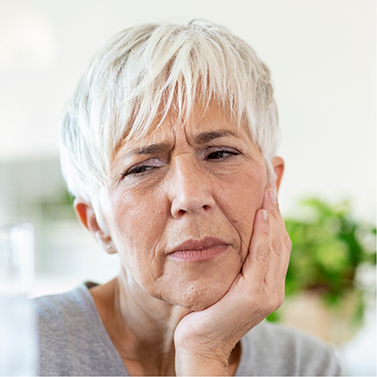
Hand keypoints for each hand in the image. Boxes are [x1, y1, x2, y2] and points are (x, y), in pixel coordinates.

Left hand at [174, 182, 291, 375]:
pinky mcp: (255, 296)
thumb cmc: (208, 308)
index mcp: (268, 284)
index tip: (270, 192)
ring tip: (268, 190)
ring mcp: (267, 293)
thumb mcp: (226, 280)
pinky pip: (261, 257)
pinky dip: (264, 234)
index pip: (277, 243)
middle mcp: (273, 287)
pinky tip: (261, 214)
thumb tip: (231, 237)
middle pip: (281, 240)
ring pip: (276, 245)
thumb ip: (235, 262)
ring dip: (273, 216)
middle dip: (276, 210)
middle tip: (271, 183)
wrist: (200, 343)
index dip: (275, 217)